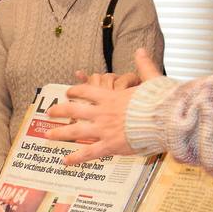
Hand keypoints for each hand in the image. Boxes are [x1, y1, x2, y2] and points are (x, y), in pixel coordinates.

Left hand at [49, 48, 161, 164]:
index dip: (76, 91)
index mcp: (111, 97)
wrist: (165, 119)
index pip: (87, 91)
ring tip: (47, 135)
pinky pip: (89, 152)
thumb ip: (143, 65)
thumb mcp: (151, 79)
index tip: (68, 92)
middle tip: (49, 113)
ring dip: (60, 133)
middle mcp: (103, 113)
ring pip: (76, 131)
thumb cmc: (160, 101)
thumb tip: (141, 50)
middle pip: (74, 110)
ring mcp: (104, 129)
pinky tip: (64, 161)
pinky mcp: (110, 145)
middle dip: (60, 111)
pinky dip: (76, 157)